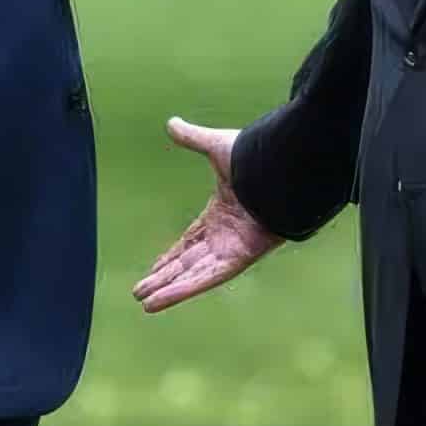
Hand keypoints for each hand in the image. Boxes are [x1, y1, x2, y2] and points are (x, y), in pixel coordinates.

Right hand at [132, 117, 282, 312]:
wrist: (283, 168)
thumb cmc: (256, 157)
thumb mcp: (216, 147)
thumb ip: (193, 138)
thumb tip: (172, 123)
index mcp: (221, 212)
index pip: (191, 239)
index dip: (172, 254)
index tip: (156, 267)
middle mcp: (226, 234)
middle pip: (188, 262)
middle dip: (165, 276)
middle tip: (142, 291)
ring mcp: (233, 248)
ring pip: (194, 275)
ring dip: (169, 289)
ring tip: (145, 303)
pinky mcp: (240, 258)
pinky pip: (208, 279)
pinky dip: (184, 290)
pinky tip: (162, 300)